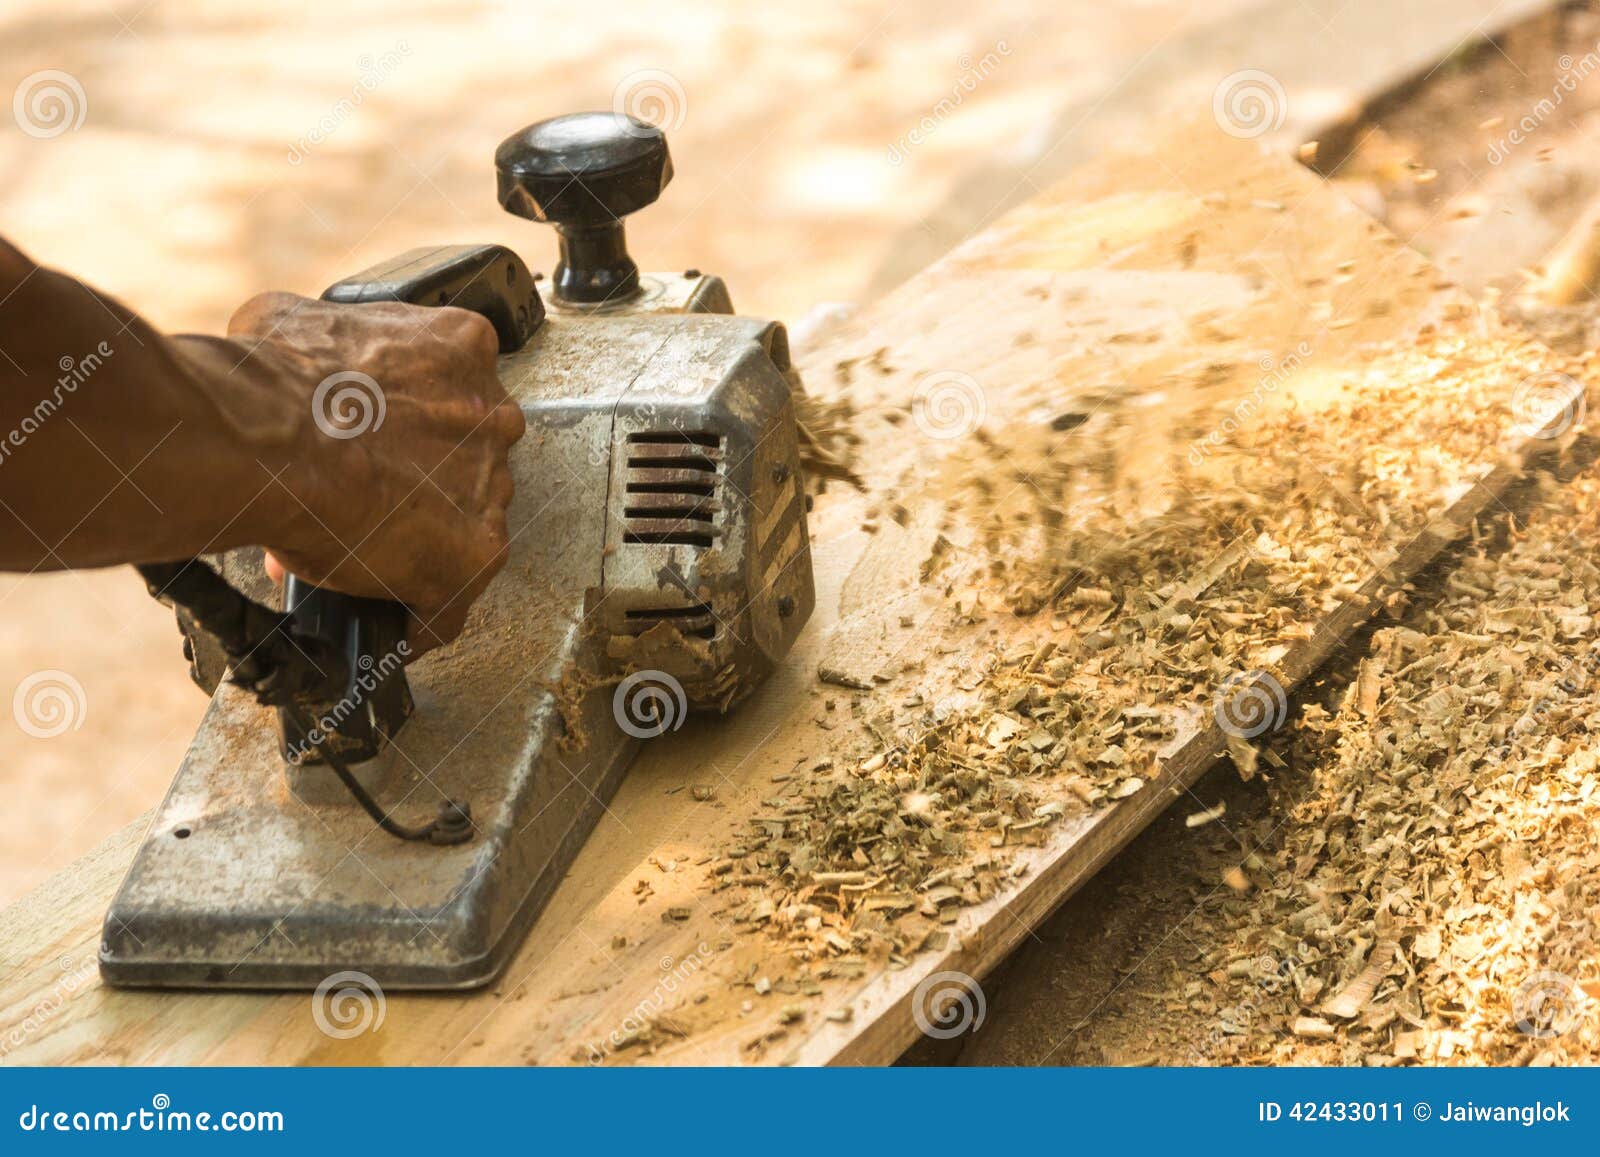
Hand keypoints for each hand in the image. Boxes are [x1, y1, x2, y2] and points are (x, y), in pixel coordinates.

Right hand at [225, 292, 524, 653]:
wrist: (270, 438)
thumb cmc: (275, 381)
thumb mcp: (290, 323)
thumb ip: (318, 338)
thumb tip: (289, 352)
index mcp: (460, 348)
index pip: (454, 390)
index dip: (411, 423)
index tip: (382, 441)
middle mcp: (492, 416)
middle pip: (468, 460)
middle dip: (419, 482)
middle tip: (367, 502)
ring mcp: (490, 486)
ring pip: (466, 525)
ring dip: (424, 543)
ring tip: (365, 560)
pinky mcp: (476, 553)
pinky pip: (453, 598)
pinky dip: (425, 615)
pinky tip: (397, 622)